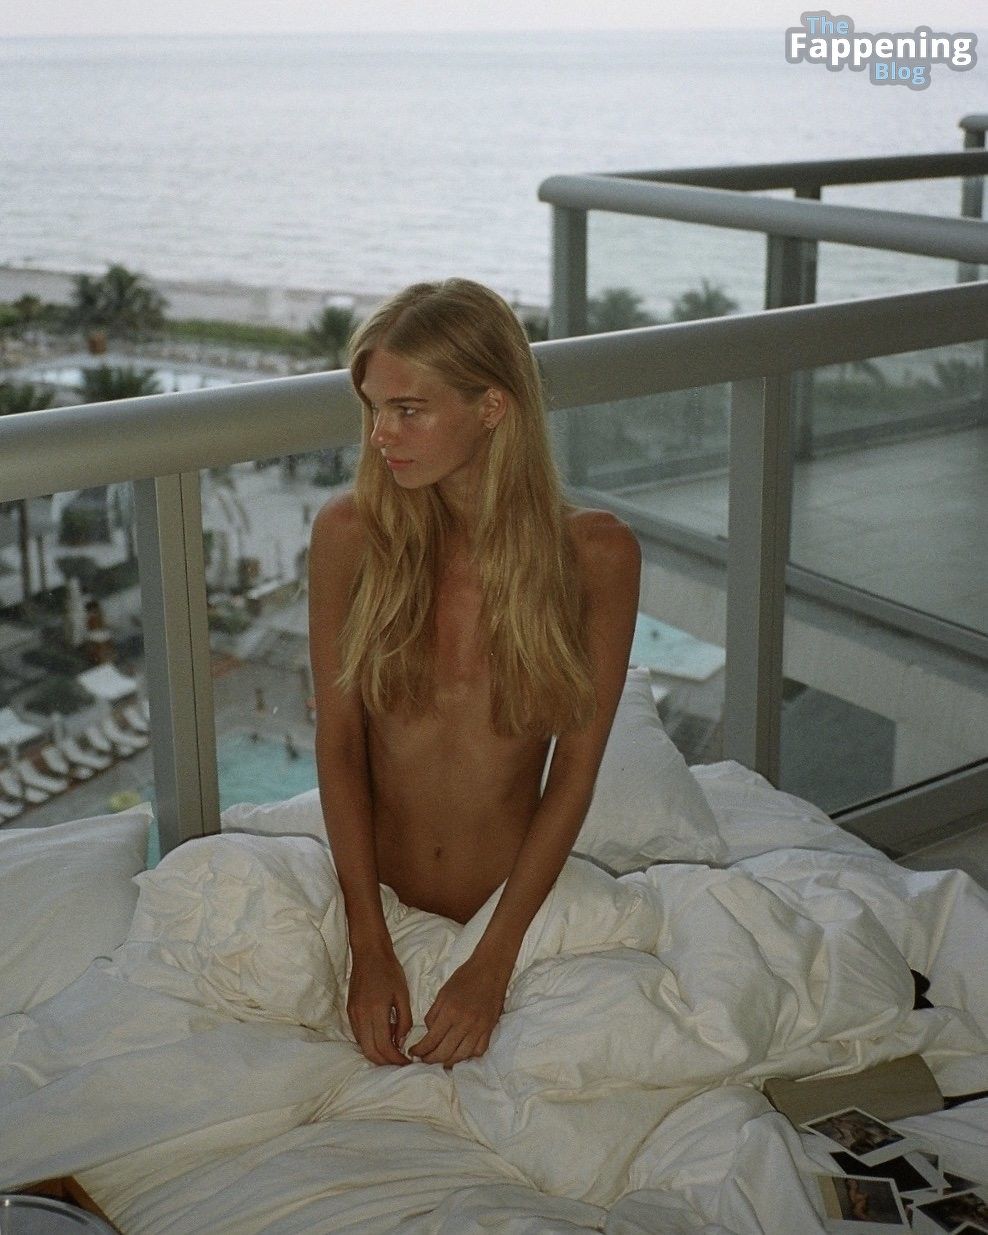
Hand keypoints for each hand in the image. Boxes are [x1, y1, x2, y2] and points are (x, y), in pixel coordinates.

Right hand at [346, 943, 412, 1065]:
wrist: (369, 953)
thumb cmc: (389, 970)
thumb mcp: (403, 994)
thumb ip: (404, 1020)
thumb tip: (401, 1042)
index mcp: (376, 1012)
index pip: (384, 1047)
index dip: (396, 1060)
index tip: (408, 1062)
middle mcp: (361, 1017)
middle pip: (370, 1052)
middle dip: (386, 1062)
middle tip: (401, 1062)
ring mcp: (353, 1015)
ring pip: (363, 1046)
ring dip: (378, 1054)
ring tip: (394, 1052)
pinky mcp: (350, 1012)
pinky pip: (359, 1036)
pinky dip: (371, 1043)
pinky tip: (384, 1037)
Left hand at [408, 954, 510, 1067]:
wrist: (490, 969)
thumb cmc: (464, 978)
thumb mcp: (442, 993)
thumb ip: (433, 1015)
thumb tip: (429, 1034)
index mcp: (450, 1012)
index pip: (431, 1040)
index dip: (420, 1050)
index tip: (413, 1052)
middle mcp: (464, 1023)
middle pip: (445, 1052)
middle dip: (430, 1060)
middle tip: (423, 1060)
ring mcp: (479, 1028)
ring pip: (461, 1056)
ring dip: (448, 1062)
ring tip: (439, 1060)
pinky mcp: (490, 1029)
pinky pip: (478, 1051)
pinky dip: (468, 1056)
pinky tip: (460, 1053)